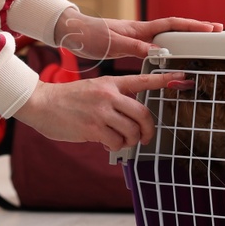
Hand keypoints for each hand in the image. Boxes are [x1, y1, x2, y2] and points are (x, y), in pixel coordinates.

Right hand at [12, 72, 192, 152]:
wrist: (41, 104)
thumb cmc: (67, 100)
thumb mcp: (94, 90)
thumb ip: (114, 98)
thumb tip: (132, 117)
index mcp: (111, 82)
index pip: (143, 80)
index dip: (165, 80)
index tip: (183, 79)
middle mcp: (109, 95)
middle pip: (144, 114)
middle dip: (148, 130)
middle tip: (145, 137)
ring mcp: (101, 111)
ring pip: (132, 131)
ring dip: (129, 141)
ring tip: (118, 140)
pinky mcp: (93, 128)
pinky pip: (117, 142)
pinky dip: (115, 146)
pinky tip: (106, 143)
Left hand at [52, 7, 222, 60]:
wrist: (72, 32)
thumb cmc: (89, 35)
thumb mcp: (111, 43)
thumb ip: (133, 47)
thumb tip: (158, 52)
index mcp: (139, 29)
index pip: (172, 25)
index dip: (192, 26)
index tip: (212, 29)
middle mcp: (141, 31)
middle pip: (175, 28)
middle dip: (196, 29)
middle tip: (218, 32)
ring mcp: (137, 37)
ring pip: (167, 37)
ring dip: (185, 39)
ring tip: (203, 43)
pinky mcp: (130, 44)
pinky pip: (156, 45)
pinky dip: (169, 48)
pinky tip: (174, 54)